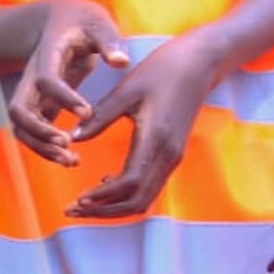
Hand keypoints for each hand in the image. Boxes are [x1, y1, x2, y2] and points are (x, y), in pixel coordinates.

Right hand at [7, 0, 128, 166]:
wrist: (61, 21)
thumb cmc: (82, 21)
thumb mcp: (98, 23)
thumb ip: (110, 40)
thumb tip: (121, 62)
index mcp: (47, 55)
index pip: (46, 79)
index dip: (62, 97)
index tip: (87, 112)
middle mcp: (32, 78)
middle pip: (19, 110)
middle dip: (39, 132)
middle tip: (67, 144)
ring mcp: (32, 94)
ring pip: (21, 128)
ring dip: (41, 147)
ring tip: (71, 160)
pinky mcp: (39, 106)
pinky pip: (32, 134)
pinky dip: (46, 149)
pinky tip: (71, 158)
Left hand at [66, 32, 221, 219]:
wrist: (200, 62)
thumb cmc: (164, 70)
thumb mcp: (127, 89)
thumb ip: (100, 116)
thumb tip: (73, 137)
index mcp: (156, 139)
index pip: (129, 182)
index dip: (103, 196)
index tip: (79, 200)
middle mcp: (168, 155)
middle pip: (137, 201)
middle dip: (104, 211)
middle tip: (73, 209)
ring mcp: (172, 158)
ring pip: (143, 199)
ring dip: (113, 207)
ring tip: (84, 204)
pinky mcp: (171, 155)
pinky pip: (148, 187)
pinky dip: (125, 195)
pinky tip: (103, 185)